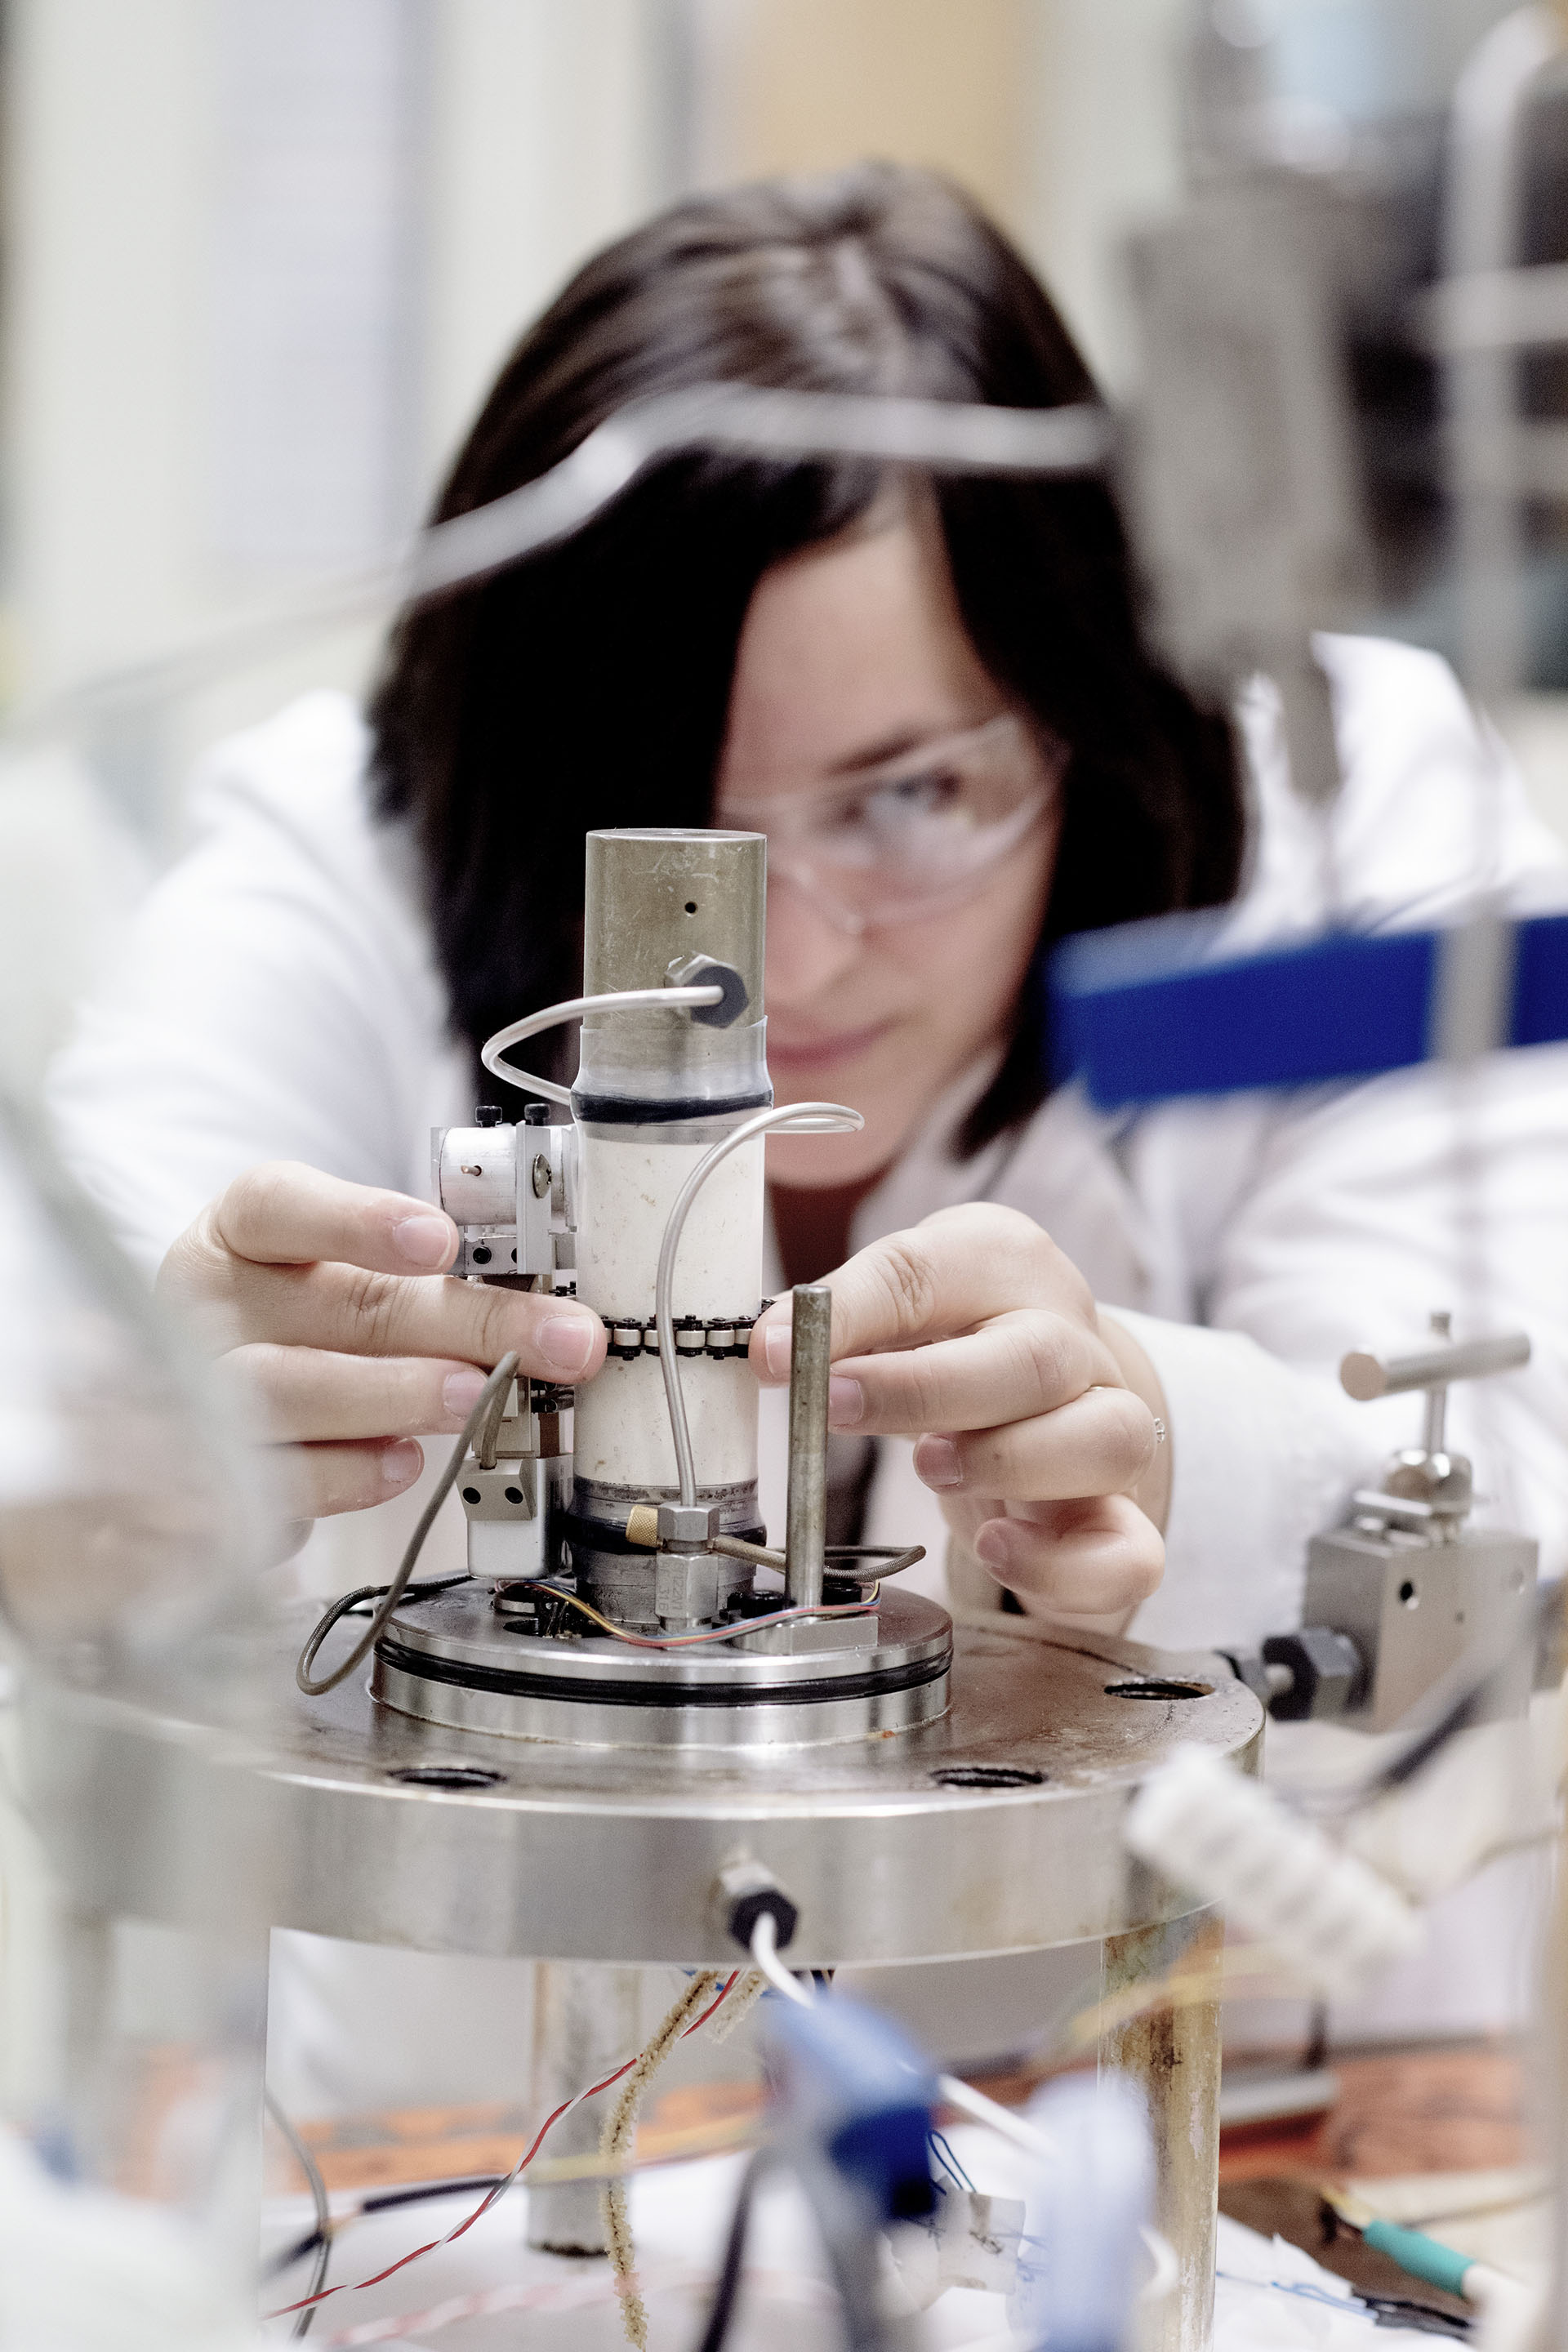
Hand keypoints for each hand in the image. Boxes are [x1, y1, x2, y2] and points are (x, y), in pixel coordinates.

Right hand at [158, 1161, 605, 1534]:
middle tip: (551, 1342)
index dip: (359, 1221)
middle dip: (460, 1324)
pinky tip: (404, 1465)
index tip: (442, 1241)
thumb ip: (432, 1283)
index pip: (283, 1206)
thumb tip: (554, 1323)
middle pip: (336, 1306)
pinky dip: (346, 1475)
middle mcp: (210, 1305)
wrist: (209, 1401)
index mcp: (240, 1231)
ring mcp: (195, 1392)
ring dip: (398, 1395)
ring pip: (292, 1391)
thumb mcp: (350, 1274)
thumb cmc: (304, 1320)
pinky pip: (276, 1480)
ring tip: (477, 1399)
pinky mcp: (206, 1477)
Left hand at [751, 1204, 1166, 1629]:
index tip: (772, 1354)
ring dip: (1009, 1459)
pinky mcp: (1124, 1520)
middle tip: (837, 1407)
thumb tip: (773, 1351)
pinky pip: (1127, 1553)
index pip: (928, 1272)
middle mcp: (1074, 1343)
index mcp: (1005, 1265)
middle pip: (1033, 1359)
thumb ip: (843, 1325)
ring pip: (1106, 1441)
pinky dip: (1060, 1563)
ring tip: (931, 1468)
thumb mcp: (899, 1306)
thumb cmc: (960, 1339)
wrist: (1056, 1383)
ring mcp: (1114, 1429)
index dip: (848, 1313)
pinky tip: (997, 1550)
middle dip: (923, 1389)